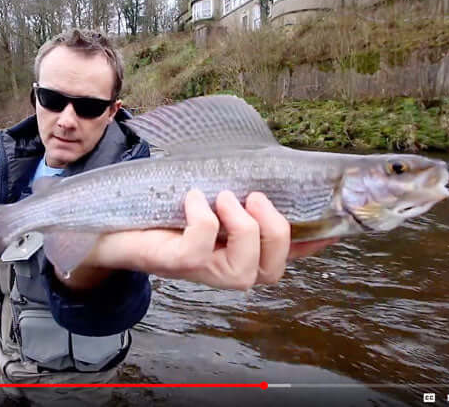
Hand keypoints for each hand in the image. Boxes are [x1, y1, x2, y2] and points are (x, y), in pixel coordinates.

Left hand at [85, 189, 337, 290]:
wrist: (113, 225)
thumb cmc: (167, 209)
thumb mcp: (212, 196)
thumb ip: (243, 192)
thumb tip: (275, 175)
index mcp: (244, 252)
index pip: (290, 256)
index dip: (315, 242)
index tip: (335, 222)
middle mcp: (229, 270)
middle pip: (274, 269)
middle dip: (274, 230)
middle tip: (252, 197)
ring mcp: (204, 273)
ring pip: (245, 267)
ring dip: (242, 226)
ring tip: (224, 198)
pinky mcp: (177, 265)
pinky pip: (202, 244)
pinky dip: (202, 215)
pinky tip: (191, 199)